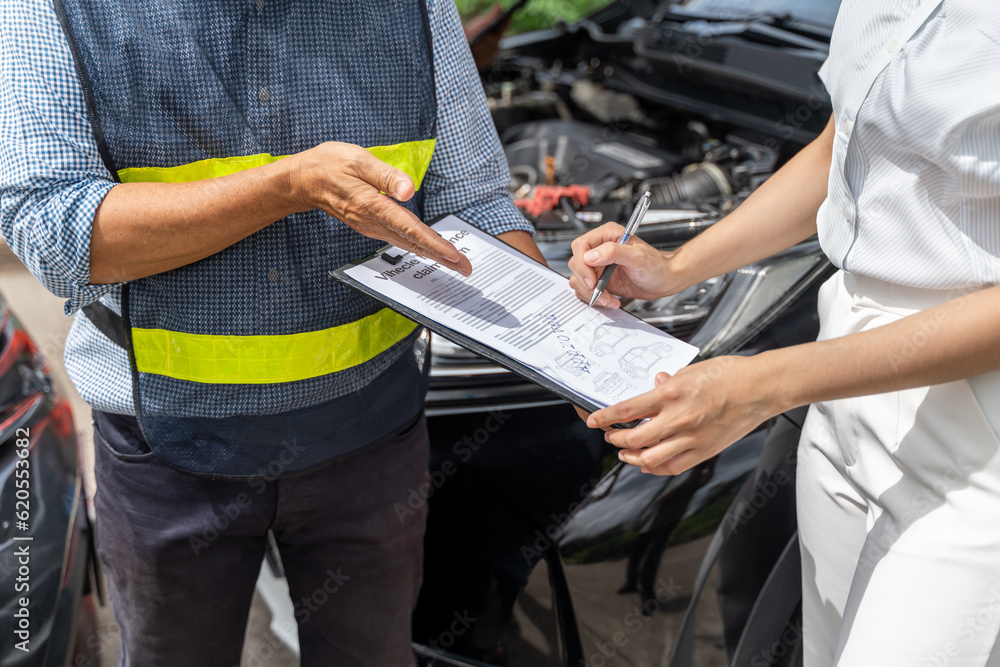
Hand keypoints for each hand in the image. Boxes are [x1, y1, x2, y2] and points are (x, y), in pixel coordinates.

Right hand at [288, 142, 471, 275]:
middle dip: (441, 257)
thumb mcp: (358, 160)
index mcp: (373, 206)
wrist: (304, 181)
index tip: (454, 257)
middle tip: (465, 269)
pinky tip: (429, 250)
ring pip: (407, 244)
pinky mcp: (370, 226)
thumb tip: (408, 190)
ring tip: (454, 263)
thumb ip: (385, 175)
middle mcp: (373, 222)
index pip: (411, 229)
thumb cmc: (331, 165)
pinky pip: (399, 240)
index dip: (434, 245)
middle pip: (414, 243)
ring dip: (432, 255)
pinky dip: (417, 247)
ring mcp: (371, 227)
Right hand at [567, 222, 674, 307]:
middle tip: (601, 293)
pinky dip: (594, 298)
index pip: (580, 246)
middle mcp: (599, 249)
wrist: (664, 281)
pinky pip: (585, 290)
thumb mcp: (637, 257)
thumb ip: (613, 252)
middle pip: (576, 265)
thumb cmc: (656, 266)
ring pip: (578, 279)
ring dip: (591, 293)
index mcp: (607, 235)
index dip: (582, 265)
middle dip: (587, 283)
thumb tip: (590, 256)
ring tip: (608, 299)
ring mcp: (598, 265)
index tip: (592, 280)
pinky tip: (610, 300)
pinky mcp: (599, 280)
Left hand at [586, 356, 776, 474]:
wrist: (760, 388)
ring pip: (649, 458)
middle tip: (611, 436)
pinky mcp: (704, 451)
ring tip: (626, 452)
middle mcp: (678, 419)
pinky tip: (648, 463)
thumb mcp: (691, 371)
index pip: (628, 410)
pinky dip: (655, 467)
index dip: (605, 418)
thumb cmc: (729, 375)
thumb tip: (652, 387)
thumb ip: (668, 383)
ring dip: (632, 457)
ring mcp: (691, 438)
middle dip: (616, 440)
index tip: (594, 421)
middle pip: (633, 439)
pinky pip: (672, 466)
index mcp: (671, 394)